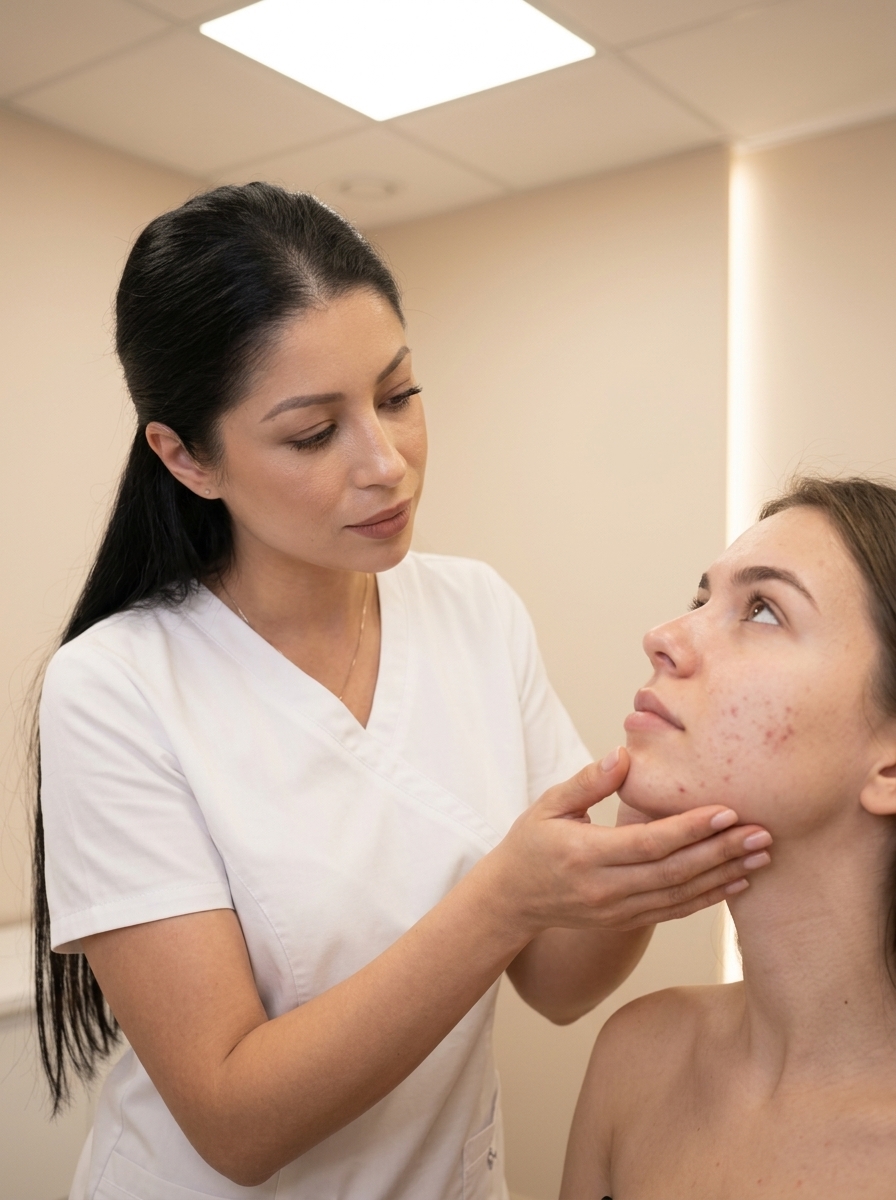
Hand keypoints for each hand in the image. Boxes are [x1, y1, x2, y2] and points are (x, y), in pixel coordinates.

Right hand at [486, 748, 770, 937]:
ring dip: (724, 876)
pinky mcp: (626, 921)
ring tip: (761, 856)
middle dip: (722, 852)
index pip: (649, 842)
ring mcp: (617, 910)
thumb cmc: (531, 843)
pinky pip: (674, 911)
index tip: (728, 811)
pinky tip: (736, 882)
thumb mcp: (549, 805)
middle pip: (674, 871)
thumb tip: (623, 755)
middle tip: (761, 833)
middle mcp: (605, 888)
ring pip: (681, 895)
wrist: (512, 900)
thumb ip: (587, 782)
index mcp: (586, 854)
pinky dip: (708, 898)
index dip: (691, 828)